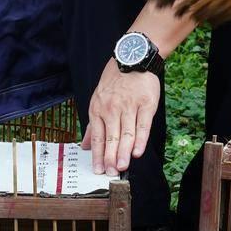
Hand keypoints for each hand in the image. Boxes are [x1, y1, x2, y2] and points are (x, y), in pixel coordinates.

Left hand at [81, 58, 159, 173]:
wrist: (133, 58)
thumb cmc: (115, 81)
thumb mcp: (98, 99)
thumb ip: (93, 125)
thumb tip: (85, 146)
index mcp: (98, 109)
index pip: (97, 137)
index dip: (97, 154)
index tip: (98, 169)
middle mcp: (112, 109)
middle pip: (110, 138)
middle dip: (109, 157)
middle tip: (110, 172)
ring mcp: (129, 106)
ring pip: (125, 134)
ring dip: (123, 152)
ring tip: (121, 166)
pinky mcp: (146, 104)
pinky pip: (143, 125)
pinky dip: (140, 140)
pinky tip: (137, 152)